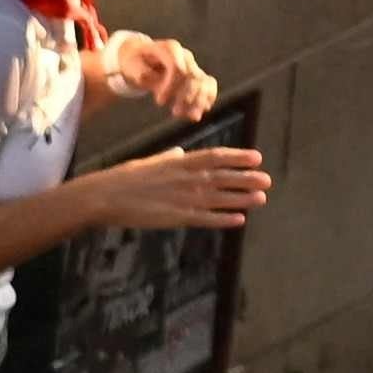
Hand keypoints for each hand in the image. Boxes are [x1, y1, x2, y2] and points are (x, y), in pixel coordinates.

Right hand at [88, 143, 268, 229]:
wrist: (106, 195)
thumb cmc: (125, 178)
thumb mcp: (150, 161)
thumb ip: (169, 157)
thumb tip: (179, 152)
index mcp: (180, 161)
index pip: (216, 157)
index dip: (238, 157)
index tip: (256, 158)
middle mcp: (186, 177)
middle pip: (223, 177)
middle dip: (246, 179)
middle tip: (266, 180)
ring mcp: (182, 197)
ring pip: (219, 197)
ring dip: (241, 198)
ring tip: (260, 199)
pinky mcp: (176, 217)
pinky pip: (205, 219)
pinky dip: (223, 219)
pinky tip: (239, 220)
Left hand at [97, 29, 219, 118]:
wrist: (143, 57)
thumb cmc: (136, 62)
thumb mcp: (131, 65)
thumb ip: (139, 72)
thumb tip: (146, 78)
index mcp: (170, 50)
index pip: (178, 69)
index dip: (171, 87)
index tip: (159, 101)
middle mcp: (185, 56)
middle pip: (193, 77)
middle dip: (185, 98)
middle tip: (174, 113)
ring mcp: (192, 65)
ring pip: (204, 82)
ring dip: (198, 102)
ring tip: (189, 117)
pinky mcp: (196, 75)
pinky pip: (209, 85)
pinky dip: (208, 98)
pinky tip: (200, 112)